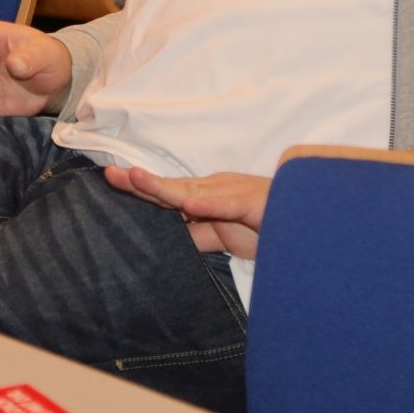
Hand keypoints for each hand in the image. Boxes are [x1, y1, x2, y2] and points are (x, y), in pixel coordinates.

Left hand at [106, 166, 269, 258]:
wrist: (304, 221)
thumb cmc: (265, 226)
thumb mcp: (223, 235)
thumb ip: (199, 235)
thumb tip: (172, 238)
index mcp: (207, 197)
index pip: (167, 195)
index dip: (141, 189)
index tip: (113, 180)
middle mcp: (215, 189)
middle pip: (171, 187)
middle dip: (140, 182)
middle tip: (109, 174)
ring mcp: (232, 193)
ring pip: (193, 191)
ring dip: (163, 186)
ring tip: (136, 179)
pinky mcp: (250, 204)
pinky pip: (226, 204)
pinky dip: (207, 204)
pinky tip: (188, 204)